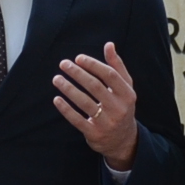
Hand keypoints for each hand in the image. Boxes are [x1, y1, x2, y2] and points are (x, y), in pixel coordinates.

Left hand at [54, 43, 140, 169]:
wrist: (123, 140)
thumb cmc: (121, 106)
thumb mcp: (125, 88)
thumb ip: (117, 66)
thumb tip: (109, 45)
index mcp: (127, 94)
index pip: (110, 75)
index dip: (93, 65)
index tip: (78, 58)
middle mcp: (119, 108)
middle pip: (95, 87)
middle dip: (78, 73)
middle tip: (63, 64)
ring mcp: (107, 122)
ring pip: (85, 102)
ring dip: (68, 89)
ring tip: (56, 79)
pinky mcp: (95, 133)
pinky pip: (77, 120)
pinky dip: (66, 109)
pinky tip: (56, 99)